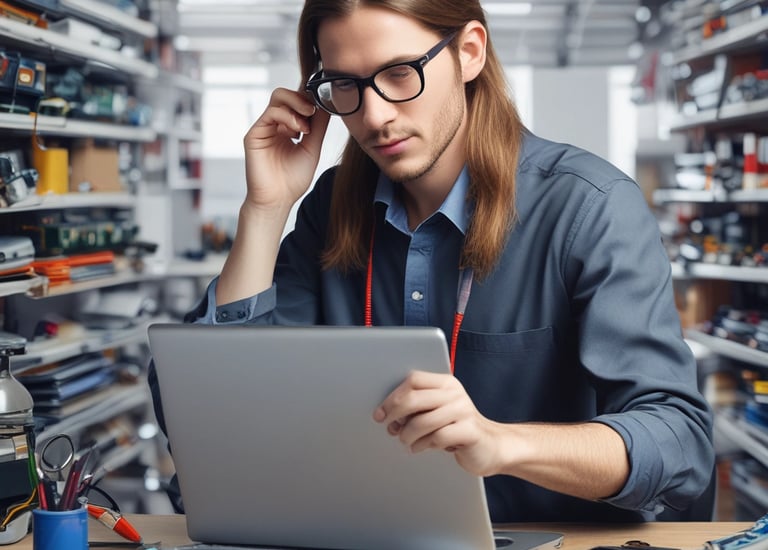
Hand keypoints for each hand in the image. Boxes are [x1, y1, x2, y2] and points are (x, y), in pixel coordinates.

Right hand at [243, 88, 330, 213]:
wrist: (278, 199)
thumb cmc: (293, 179)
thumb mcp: (312, 148)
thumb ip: (318, 126)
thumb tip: (326, 103)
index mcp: (288, 128)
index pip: (297, 102)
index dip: (310, 98)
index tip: (324, 105)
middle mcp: (275, 125)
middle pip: (286, 94)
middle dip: (303, 97)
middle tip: (314, 111)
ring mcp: (264, 128)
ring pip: (278, 97)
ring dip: (296, 104)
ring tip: (307, 124)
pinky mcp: (255, 134)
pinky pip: (270, 113)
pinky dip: (287, 116)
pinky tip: (298, 130)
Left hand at [373, 371, 501, 476]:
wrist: (491, 446)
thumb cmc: (457, 428)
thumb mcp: (437, 412)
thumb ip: (417, 408)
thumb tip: (387, 413)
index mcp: (446, 383)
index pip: (413, 379)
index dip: (393, 396)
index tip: (381, 411)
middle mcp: (455, 393)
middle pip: (413, 398)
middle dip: (394, 414)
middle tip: (388, 426)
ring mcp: (464, 411)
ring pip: (421, 421)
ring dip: (407, 435)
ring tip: (406, 441)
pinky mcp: (469, 431)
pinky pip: (436, 437)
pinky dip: (422, 445)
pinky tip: (420, 447)